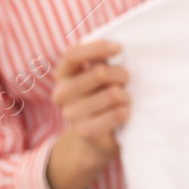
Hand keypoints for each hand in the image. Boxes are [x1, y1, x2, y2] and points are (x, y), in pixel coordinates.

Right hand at [46, 38, 128, 188]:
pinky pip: (116, 114)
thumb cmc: (100, 99)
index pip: (73, 54)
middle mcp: (61, 93)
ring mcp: (70, 114)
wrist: (94, 141)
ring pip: (112, 94)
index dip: (97, 48)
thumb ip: (100, 62)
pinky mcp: (84, 131)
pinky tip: (125, 113)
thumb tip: (117, 47)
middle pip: (100, 73)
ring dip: (125, 96)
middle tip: (127, 81)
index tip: (119, 48)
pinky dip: (125, 112)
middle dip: (121, 75)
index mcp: (63, 74)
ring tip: (125, 100)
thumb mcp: (97, 78)